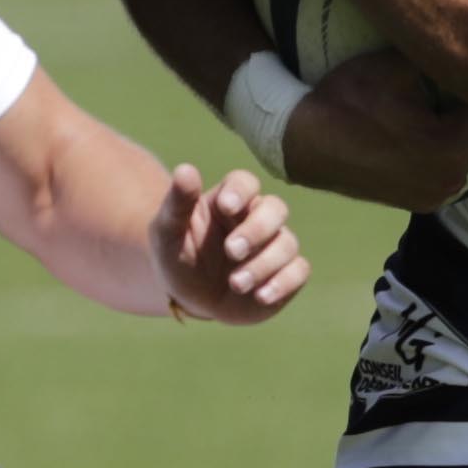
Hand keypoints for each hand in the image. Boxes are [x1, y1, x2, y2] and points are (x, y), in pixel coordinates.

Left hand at [154, 165, 308, 325]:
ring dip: (263, 264)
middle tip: (232, 251)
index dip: (240, 191)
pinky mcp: (285, 274)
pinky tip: (261, 296)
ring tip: (235, 283)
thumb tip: (185, 169)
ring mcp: (273, 246)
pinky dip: (283, 283)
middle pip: (276, 208)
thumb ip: (177, 203)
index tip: (225, 206)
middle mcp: (256, 219)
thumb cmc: (176, 257)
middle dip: (258, 229)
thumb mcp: (168, 232)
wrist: (188, 298)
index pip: (245, 183)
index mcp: (228, 201)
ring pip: (287, 243)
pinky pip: (299, 270)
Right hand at [286, 58, 467, 211]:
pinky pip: (458, 170)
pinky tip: (454, 125)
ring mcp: (439, 195)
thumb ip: (440, 53)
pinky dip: (461, 148)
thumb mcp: (396, 65)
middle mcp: (453, 177)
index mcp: (451, 144)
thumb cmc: (347, 99)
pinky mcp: (424, 202)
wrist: (303, 142)